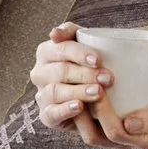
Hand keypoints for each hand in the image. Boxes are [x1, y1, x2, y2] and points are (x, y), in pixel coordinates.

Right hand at [33, 24, 128, 145]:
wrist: (93, 102)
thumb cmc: (89, 68)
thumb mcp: (85, 47)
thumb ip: (71, 33)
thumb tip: (54, 33)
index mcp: (46, 52)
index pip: (61, 48)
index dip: (79, 53)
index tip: (98, 60)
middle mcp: (40, 72)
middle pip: (60, 70)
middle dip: (85, 74)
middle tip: (107, 79)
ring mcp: (41, 95)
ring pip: (55, 91)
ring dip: (78, 91)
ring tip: (98, 93)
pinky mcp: (46, 115)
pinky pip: (51, 113)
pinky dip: (64, 110)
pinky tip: (79, 106)